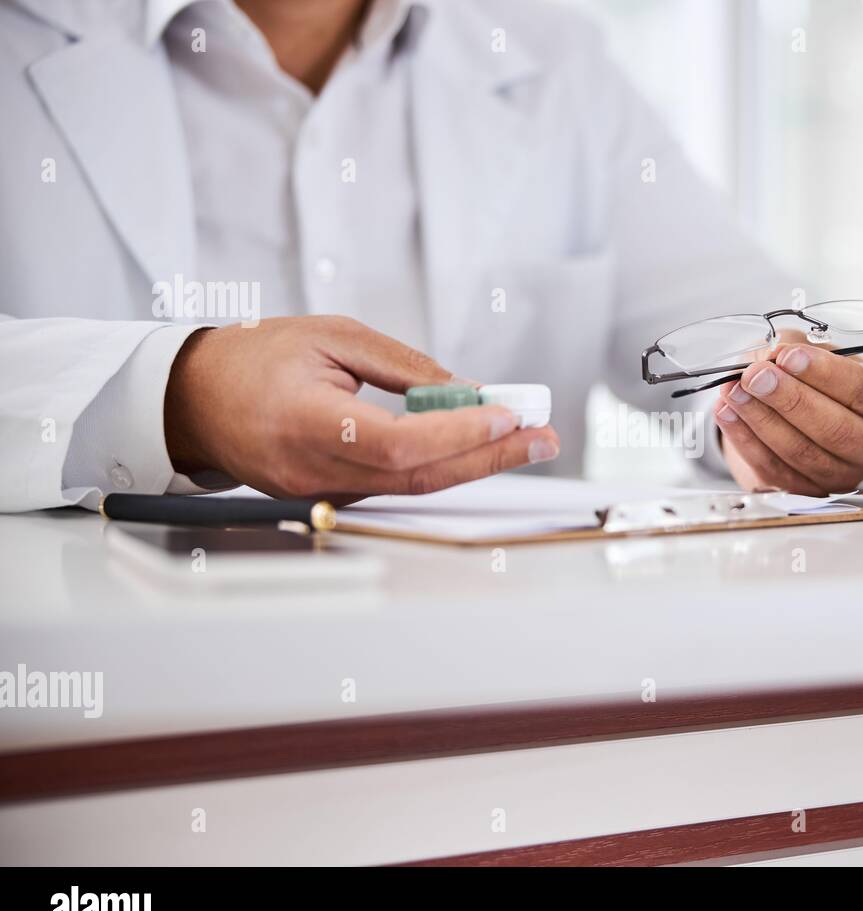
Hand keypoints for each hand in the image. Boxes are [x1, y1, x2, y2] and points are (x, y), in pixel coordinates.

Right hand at [164, 316, 559, 500]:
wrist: (194, 400)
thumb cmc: (254, 358)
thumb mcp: (332, 336)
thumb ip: (402, 367)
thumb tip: (466, 391)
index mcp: (304, 421)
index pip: (393, 443)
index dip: (455, 435)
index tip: (504, 415)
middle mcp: (312, 469)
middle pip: (417, 476)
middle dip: (490, 457)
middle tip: (544, 437)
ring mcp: (320, 492)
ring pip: (412, 485)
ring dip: (475, 463)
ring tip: (527, 438)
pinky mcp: (330, 498)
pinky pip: (396, 485)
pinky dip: (442, 465)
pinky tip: (478, 446)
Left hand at [714, 341, 862, 495]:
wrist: (803, 414)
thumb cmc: (818, 379)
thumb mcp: (814, 350)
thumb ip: (794, 346)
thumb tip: (768, 356)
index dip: (824, 373)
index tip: (788, 356)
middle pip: (835, 429)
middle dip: (790, 399)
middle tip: (756, 376)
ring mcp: (844, 476)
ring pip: (802, 453)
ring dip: (762, 419)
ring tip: (735, 391)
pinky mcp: (809, 493)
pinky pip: (775, 469)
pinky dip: (746, 440)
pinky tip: (728, 414)